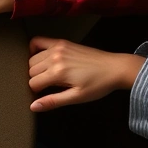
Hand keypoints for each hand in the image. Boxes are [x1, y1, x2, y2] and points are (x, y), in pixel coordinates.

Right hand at [28, 37, 143, 111]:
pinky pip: (38, 41)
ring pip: (32, 59)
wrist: (116, 68)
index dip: (37, 91)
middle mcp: (55, 57)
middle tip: (49, 85)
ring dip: (36, 68)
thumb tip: (33, 106)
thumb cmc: (99, 84)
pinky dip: (34, 48)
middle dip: (36, 79)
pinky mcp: (62, 42)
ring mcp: (58, 48)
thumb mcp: (76, 97)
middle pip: (31, 70)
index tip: (45, 94)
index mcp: (58, 72)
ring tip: (48, 74)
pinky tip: (40, 57)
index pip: (33, 83)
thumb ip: (53, 101)